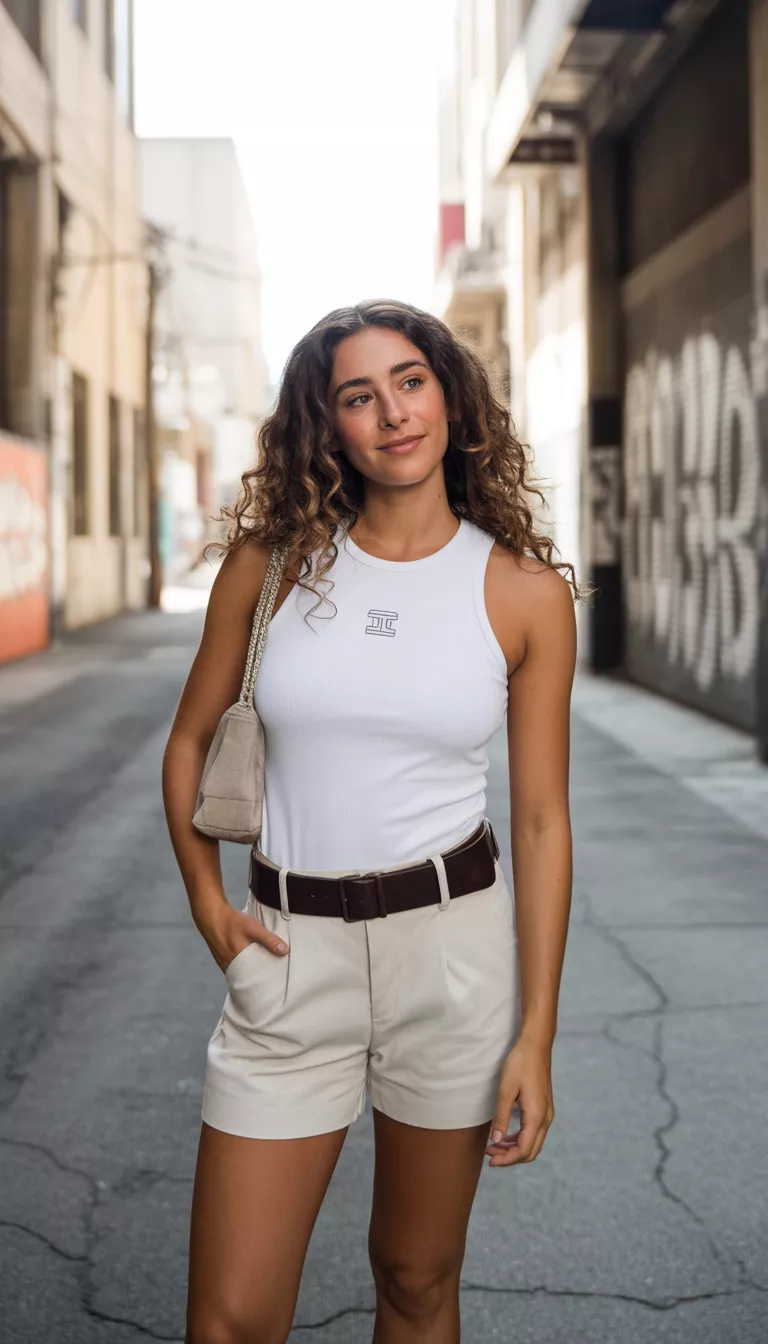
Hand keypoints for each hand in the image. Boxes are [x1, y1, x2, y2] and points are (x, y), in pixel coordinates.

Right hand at [196, 901, 288, 972]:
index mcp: (238, 960)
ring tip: (263, 970)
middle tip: (272, 977)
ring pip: (241, 973)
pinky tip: (250, 962)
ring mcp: (224, 963)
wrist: (211, 914)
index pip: (255, 977)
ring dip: (251, 972)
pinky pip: (235, 968)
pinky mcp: (221, 959)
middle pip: (248, 977)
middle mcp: (229, 965)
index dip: (265, 979)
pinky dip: (243, 967)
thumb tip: (285, 951)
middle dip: (259, 977)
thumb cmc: (232, 921)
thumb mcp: (253, 927)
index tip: (276, 979)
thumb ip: (269, 940)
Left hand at [485, 1034, 553, 1166]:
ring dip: (514, 1148)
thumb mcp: (506, 1090)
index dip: (507, 1159)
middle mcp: (545, 1119)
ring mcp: (547, 1114)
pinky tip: (506, 1135)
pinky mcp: (544, 1108)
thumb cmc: (520, 1064)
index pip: (523, 1150)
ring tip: (494, 1145)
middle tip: (489, 1154)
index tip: (490, 1160)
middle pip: (530, 1151)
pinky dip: (520, 1138)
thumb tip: (496, 1141)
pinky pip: (534, 1132)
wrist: (536, 1045)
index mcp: (536, 1116)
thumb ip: (501, 1117)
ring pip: (533, 1142)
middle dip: (510, 1157)